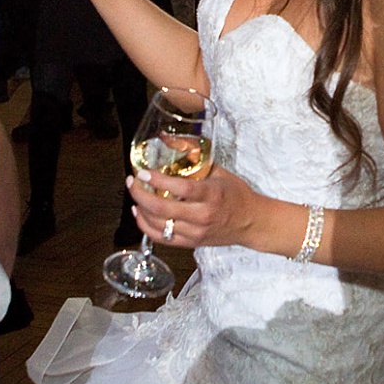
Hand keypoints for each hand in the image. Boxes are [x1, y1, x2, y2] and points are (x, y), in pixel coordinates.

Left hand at [128, 158, 257, 249]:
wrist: (251, 222)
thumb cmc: (236, 195)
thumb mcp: (219, 172)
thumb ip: (195, 159)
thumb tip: (169, 140)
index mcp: (211, 195)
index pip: (180, 189)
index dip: (157, 181)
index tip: (143, 172)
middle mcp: (202, 216)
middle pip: (162, 209)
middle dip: (141, 194)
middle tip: (133, 182)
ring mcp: (195, 232)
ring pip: (158, 225)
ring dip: (140, 209)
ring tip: (134, 195)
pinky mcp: (191, 243)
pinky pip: (162, 238)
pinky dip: (146, 227)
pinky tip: (140, 215)